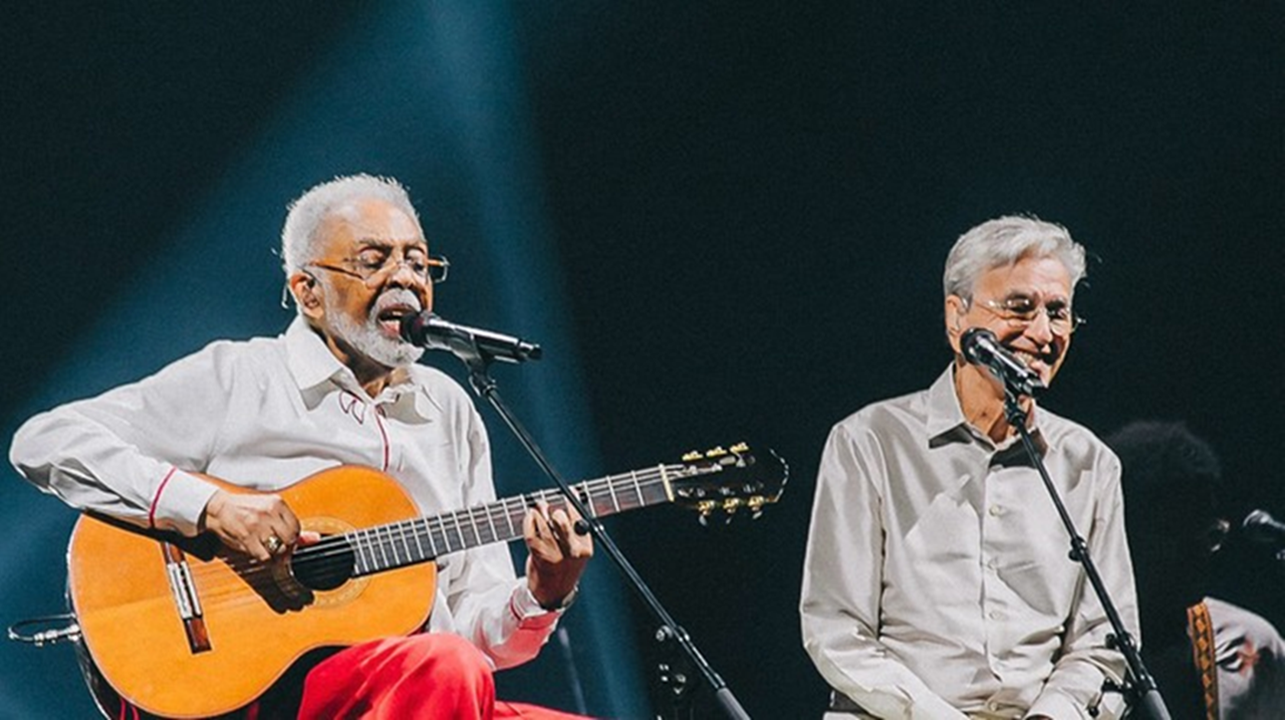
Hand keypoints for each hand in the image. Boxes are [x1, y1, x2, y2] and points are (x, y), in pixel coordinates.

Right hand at [200, 489, 317, 560]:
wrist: (218, 508)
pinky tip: (260, 552)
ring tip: (268, 548)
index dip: (294, 538)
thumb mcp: (270, 511)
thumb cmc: (245, 509)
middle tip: (279, 547)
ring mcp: (257, 526)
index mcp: (277, 503)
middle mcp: (268, 513)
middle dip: (287, 547)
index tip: (287, 539)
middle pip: (290, 539)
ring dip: (276, 554)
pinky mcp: (246, 538)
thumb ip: (292, 525)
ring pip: (278, 549)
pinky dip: (265, 559)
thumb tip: (315, 538)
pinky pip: (264, 556)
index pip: (297, 527)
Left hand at [523, 501, 592, 608]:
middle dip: (553, 509)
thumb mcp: (578, 549)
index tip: (570, 491)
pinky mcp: (537, 554)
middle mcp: (570, 551)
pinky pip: (530, 530)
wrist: (553, 591)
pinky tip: (530, 516)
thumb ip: (576, 526)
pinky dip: (528, 519)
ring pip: (543, 523)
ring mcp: (553, 553)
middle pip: (560, 519)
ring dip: (539, 511)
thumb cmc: (565, 566)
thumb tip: (573, 495)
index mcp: (585, 548)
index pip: (579, 517)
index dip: (573, 500)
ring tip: (538, 508)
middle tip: (549, 505)